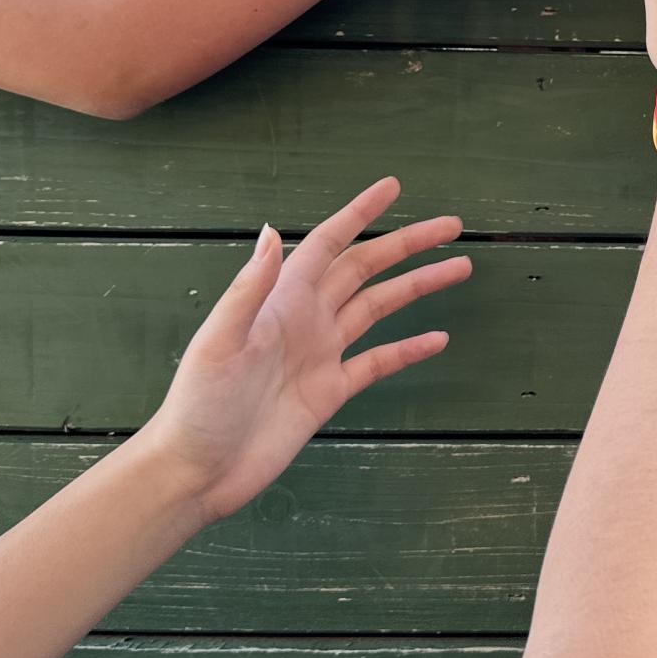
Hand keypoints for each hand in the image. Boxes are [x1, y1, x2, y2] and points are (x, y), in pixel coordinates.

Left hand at [139, 179, 471, 523]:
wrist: (197, 470)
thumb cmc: (198, 405)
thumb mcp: (219, 343)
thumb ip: (249, 289)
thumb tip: (271, 231)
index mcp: (280, 301)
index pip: (328, 244)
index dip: (359, 213)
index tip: (392, 187)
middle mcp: (304, 319)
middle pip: (364, 269)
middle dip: (406, 245)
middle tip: (451, 225)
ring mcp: (320, 355)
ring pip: (378, 308)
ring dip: (417, 287)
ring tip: (459, 268)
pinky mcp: (329, 392)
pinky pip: (377, 362)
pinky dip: (408, 349)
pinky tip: (437, 338)